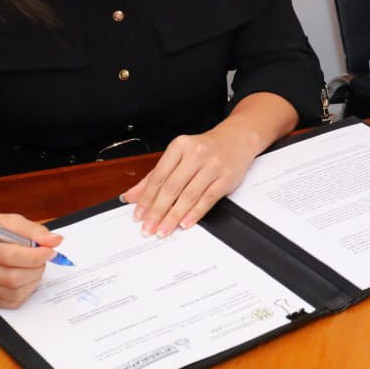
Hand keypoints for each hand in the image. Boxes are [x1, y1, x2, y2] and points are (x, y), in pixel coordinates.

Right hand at [0, 211, 60, 307]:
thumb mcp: (5, 220)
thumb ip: (31, 230)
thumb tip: (55, 241)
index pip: (10, 255)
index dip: (36, 255)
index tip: (50, 250)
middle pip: (12, 277)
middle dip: (37, 269)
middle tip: (44, 259)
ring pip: (11, 293)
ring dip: (32, 281)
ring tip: (35, 268)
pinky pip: (6, 302)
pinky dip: (22, 292)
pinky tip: (24, 278)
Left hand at [122, 123, 260, 238]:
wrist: (237, 138)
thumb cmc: (206, 148)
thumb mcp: (179, 155)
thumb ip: (155, 176)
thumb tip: (132, 196)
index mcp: (180, 146)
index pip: (159, 176)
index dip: (147, 198)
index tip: (139, 215)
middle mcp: (196, 153)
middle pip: (172, 187)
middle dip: (157, 211)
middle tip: (148, 228)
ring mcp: (213, 165)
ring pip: (189, 195)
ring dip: (174, 216)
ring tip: (164, 230)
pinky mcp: (227, 178)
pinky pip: (208, 199)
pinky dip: (195, 213)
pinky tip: (185, 223)